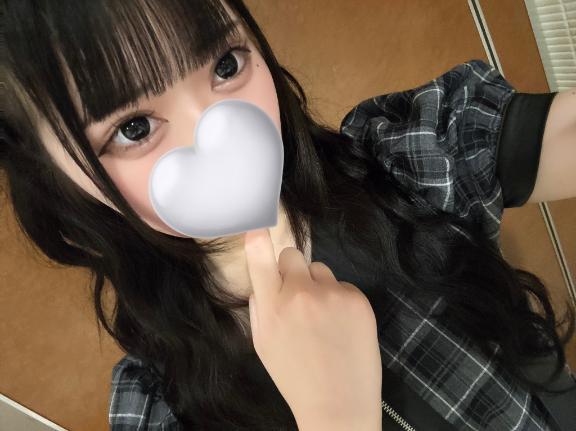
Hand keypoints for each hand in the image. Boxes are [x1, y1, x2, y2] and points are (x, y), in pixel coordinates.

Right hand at [244, 227, 381, 429]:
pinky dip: (340, 300)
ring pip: (320, 270)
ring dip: (318, 285)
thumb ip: (259, 307)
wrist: (338, 404)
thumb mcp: (263, 345)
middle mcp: (300, 294)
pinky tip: (341, 326)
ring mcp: (332, 294)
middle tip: (298, 295)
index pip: (261, 259)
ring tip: (323, 319)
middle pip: (292, 254)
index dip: (258, 239)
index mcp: (272, 308)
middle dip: (292, 270)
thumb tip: (263, 281)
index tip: (257, 227)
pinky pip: (343, 285)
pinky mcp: (358, 299)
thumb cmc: (295, 377)